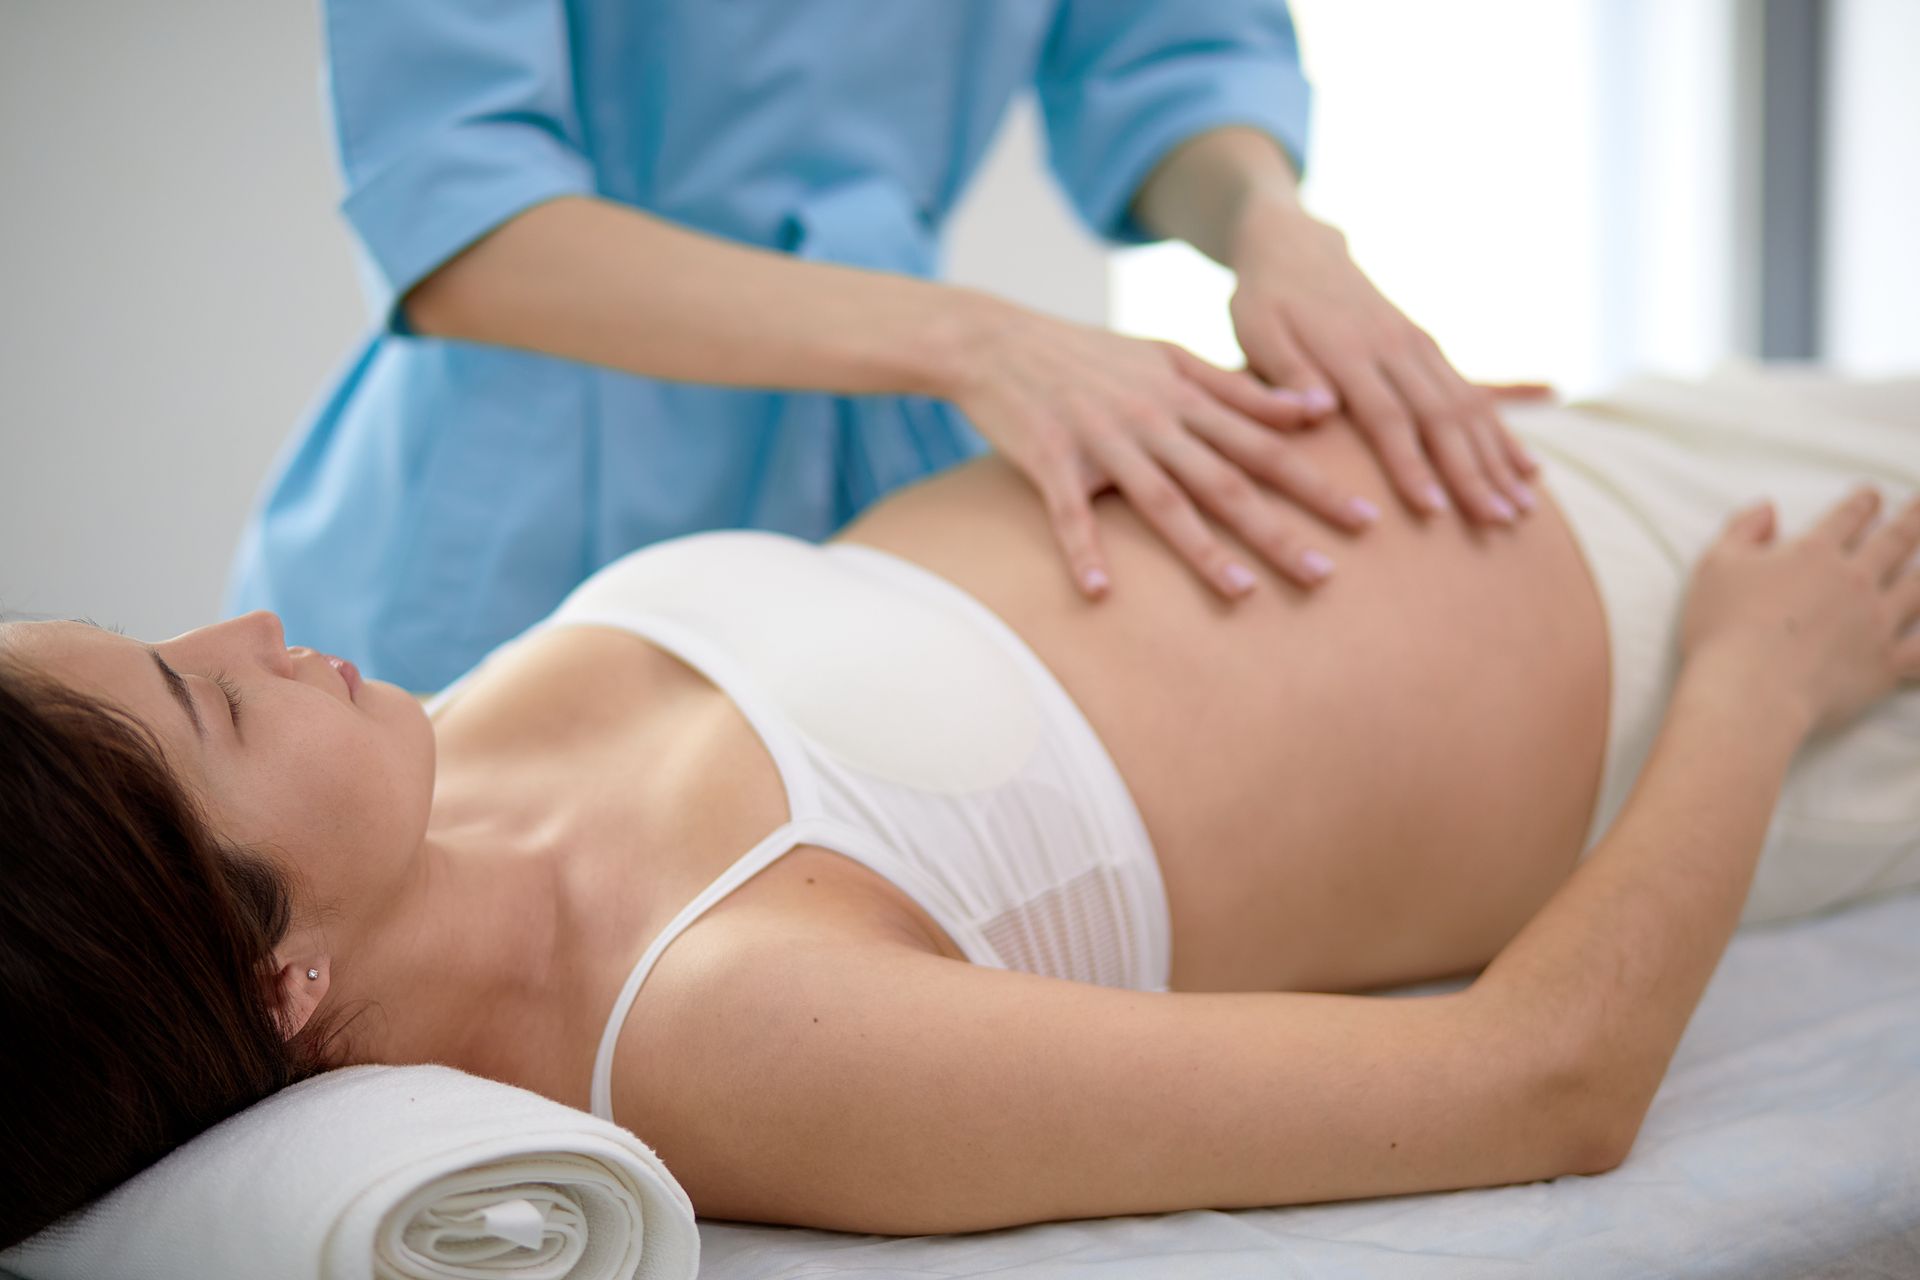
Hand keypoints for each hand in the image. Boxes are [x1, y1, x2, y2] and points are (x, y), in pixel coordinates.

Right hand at [946, 301, 1380, 600]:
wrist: (998, 341)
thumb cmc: (1089, 355)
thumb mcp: (1169, 358)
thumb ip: (1238, 388)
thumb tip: (1313, 409)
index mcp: (1186, 396)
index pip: (1267, 445)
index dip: (1317, 483)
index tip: (1366, 518)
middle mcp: (1154, 419)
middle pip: (1228, 481)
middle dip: (1281, 529)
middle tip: (1327, 576)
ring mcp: (1102, 440)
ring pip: (1163, 501)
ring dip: (1204, 550)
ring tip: (1243, 593)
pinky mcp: (1050, 459)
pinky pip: (1070, 513)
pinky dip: (1083, 551)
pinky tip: (1099, 593)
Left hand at [1227, 198, 1541, 526]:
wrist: (1297, 246)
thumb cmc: (1266, 300)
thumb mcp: (1258, 330)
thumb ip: (1287, 373)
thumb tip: (1318, 412)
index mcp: (1350, 349)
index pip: (1388, 417)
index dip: (1412, 465)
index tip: (1433, 509)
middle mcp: (1396, 345)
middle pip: (1442, 417)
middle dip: (1473, 472)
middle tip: (1498, 522)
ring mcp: (1418, 344)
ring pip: (1468, 406)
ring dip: (1497, 458)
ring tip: (1523, 508)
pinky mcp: (1429, 347)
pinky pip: (1475, 391)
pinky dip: (1502, 431)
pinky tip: (1526, 467)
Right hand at [1681, 489, 1919, 735]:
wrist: (1749, 691)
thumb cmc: (1723, 629)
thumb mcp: (1714, 566)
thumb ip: (1742, 529)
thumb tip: (1767, 508)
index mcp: (1814, 553)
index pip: (1847, 517)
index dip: (1862, 503)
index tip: (1872, 494)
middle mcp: (1855, 580)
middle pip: (1896, 540)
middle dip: (1913, 519)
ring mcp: (1877, 621)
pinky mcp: (1886, 663)